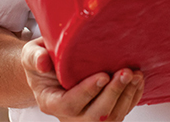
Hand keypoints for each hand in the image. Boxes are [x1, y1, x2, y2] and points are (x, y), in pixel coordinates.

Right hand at [21, 38, 144, 120]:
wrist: (50, 68)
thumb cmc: (42, 60)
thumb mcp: (31, 54)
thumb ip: (35, 56)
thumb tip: (43, 62)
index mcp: (51, 102)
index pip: (69, 105)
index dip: (87, 92)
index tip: (103, 75)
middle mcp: (70, 115)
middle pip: (95, 116)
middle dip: (113, 94)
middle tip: (125, 72)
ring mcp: (87, 116)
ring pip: (111, 118)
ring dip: (126, 96)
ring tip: (134, 74)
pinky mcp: (104, 111)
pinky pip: (121, 111)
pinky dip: (132, 97)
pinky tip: (138, 80)